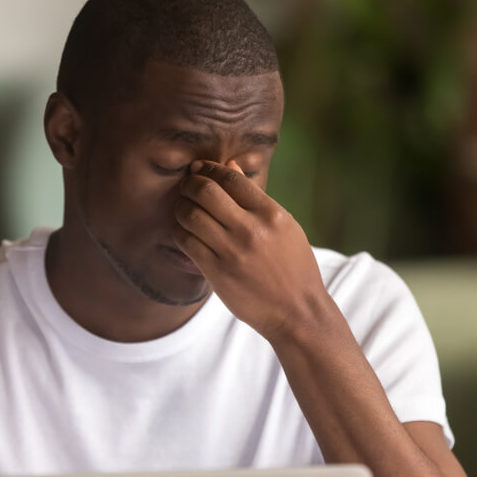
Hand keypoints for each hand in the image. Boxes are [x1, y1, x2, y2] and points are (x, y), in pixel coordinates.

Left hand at [172, 160, 327, 340]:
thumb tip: (230, 165)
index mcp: (271, 214)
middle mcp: (251, 229)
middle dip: (189, 183)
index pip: (231, 178)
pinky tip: (184, 231)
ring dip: (180, 207)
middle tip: (186, 187)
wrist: (297, 311)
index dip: (209, 168)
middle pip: (206, 191)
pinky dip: (179, 232)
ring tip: (183, 208)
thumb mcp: (285, 226)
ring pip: (190, 215)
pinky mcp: (217, 272)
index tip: (199, 168)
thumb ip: (255, 197)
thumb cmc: (293, 266)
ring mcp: (232, 251)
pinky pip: (186, 242)